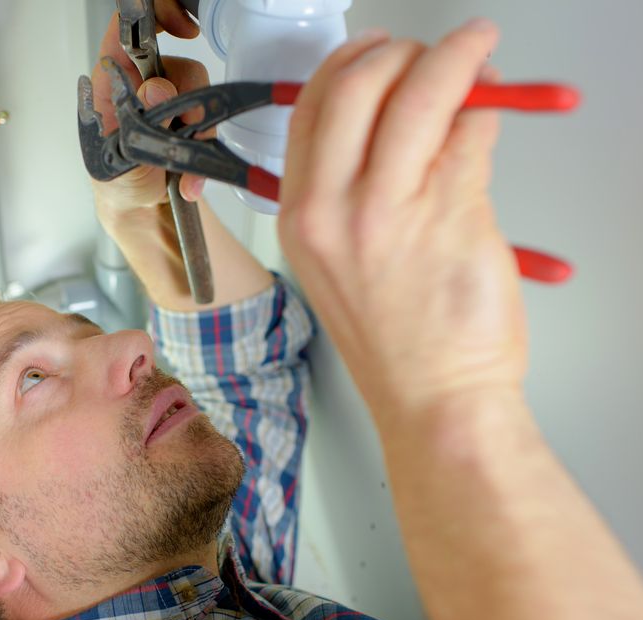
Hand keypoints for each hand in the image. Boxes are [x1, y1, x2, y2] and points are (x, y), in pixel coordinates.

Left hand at [89, 8, 208, 233]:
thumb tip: (157, 88)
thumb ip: (135, 123)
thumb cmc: (115, 179)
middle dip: (188, 100)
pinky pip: (211, 125)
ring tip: (180, 169)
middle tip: (178, 128)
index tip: (184, 31)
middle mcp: (144, 86)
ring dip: (199, 134)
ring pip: (201, 97)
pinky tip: (189, 180)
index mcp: (113, 82)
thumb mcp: (116, 156)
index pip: (128, 31)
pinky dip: (205, 154)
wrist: (137, 208)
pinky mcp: (191, 124)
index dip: (157, 18)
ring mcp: (171, 104)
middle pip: (181, 67)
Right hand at [277, 20, 525, 425]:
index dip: (347, 63)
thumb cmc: (394, 340)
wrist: (432, 397)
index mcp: (300, 216)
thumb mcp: (338, 261)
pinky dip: (485, 106)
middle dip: (399, 50)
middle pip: (355, 85)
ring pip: (418, 94)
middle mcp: (333, 208)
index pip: (310, 109)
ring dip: (456, 57)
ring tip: (476, 51)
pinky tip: (491, 106)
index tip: (375, 51)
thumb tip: (397, 117)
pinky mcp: (450, 212)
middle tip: (430, 51)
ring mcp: (389, 210)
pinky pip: (469, 131)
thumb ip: (353, 188)